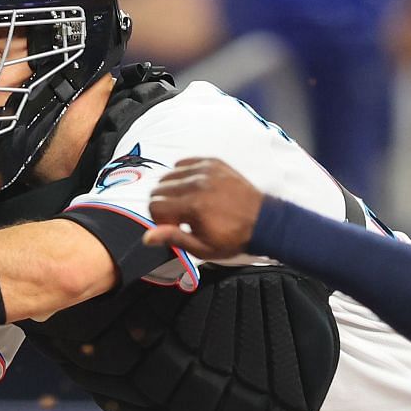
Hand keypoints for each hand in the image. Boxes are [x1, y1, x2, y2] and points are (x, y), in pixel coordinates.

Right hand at [143, 158, 264, 260]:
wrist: (263, 221)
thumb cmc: (233, 238)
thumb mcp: (203, 248)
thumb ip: (173, 238)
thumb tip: (147, 236)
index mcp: (193, 206)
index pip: (154, 205)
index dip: (160, 220)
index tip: (174, 226)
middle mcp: (197, 183)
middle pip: (159, 189)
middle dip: (164, 205)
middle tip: (181, 217)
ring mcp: (205, 170)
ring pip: (169, 174)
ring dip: (173, 190)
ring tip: (188, 203)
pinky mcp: (213, 162)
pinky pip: (184, 163)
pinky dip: (184, 174)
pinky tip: (194, 188)